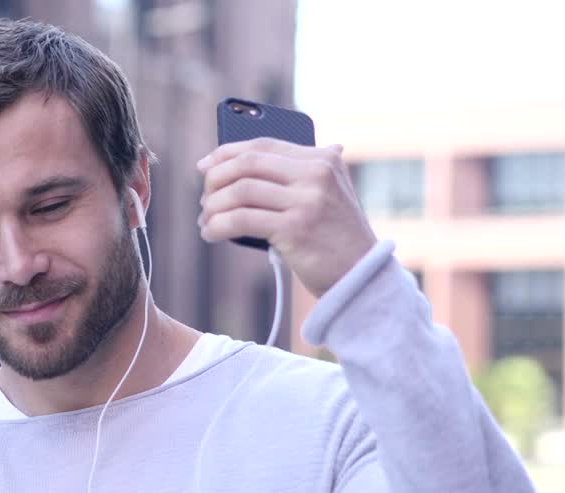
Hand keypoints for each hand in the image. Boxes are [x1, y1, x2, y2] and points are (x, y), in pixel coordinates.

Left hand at [196, 138, 376, 297]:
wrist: (361, 275)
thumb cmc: (332, 237)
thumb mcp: (324, 195)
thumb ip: (295, 174)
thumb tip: (236, 158)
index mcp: (323, 159)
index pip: (263, 145)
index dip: (226, 153)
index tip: (204, 166)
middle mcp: (317, 174)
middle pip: (247, 164)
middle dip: (215, 180)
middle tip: (205, 201)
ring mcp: (307, 200)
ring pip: (240, 191)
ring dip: (213, 207)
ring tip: (207, 221)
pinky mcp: (295, 229)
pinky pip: (241, 220)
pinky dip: (218, 226)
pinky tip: (211, 234)